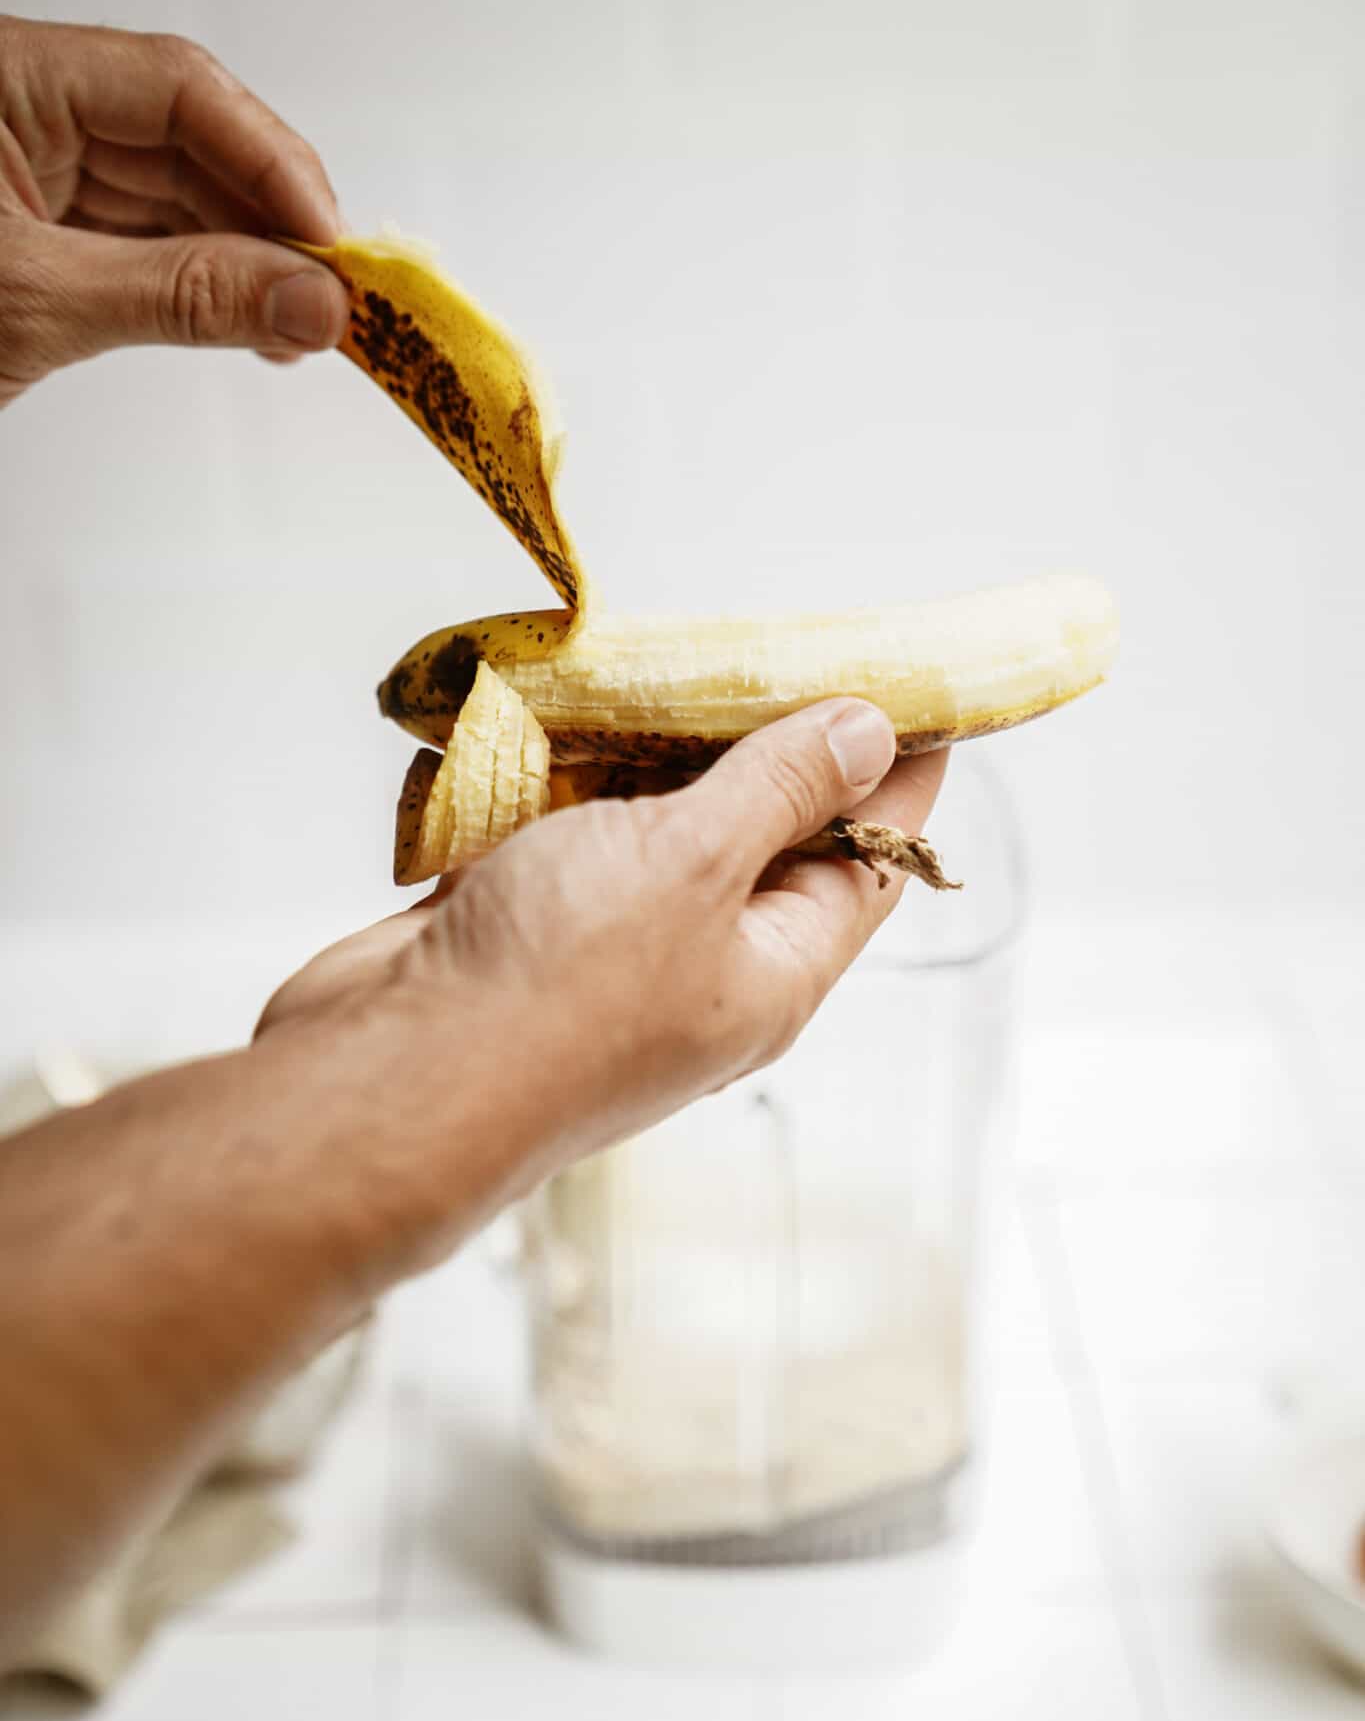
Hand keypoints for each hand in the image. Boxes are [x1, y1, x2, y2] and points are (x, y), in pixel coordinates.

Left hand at [0, 15, 348, 405]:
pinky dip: (199, 284)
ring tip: (301, 327)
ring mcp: (26, 170)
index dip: (269, 160)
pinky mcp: (32, 233)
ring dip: (245, 260)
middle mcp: (20, 108)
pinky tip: (249, 322)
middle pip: (185, 137)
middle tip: (336, 296)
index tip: (330, 243)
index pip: (175, 87)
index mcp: (4, 76)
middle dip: (268, 217)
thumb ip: (183, 296)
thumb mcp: (36, 302)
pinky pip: (140, 241)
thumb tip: (310, 303)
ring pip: (170, 196)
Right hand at [0, 700, 941, 1636]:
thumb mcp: (697, 862)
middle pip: (763, 836)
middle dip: (769, 743)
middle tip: (773, 645)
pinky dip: (561, 777)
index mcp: (776, 968)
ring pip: (654, 829)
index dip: (905, 772)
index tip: (921, 685)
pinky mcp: (522, 923)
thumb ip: (781, 789)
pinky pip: (564, 836)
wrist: (390, 1076)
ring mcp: (607, 947)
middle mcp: (703, 964)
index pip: (876, 857)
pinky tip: (555, 716)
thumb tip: (874, 737)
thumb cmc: (557, 986)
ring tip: (664, 662)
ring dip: (652, 753)